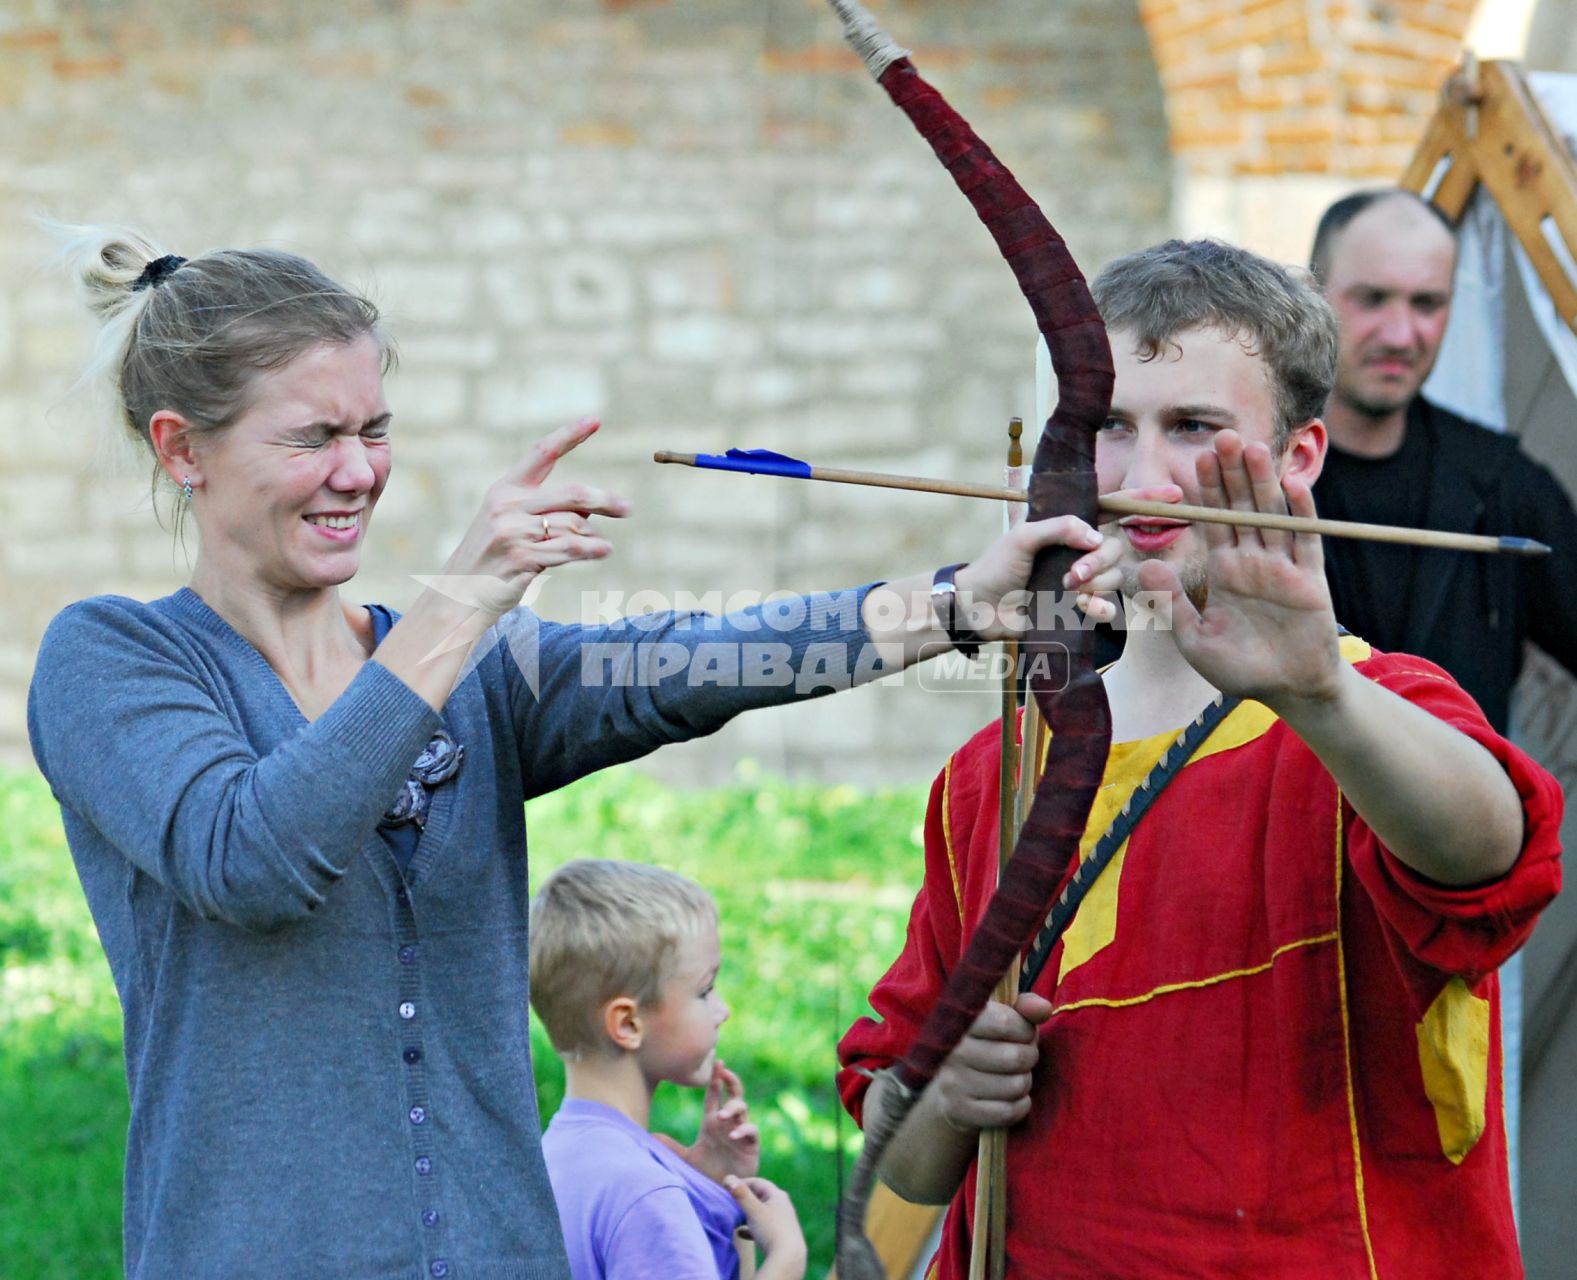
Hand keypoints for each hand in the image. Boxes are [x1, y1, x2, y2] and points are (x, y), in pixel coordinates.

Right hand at [436, 418, 630, 622]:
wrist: (458, 597)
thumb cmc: (491, 562)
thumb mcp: (510, 526)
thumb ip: (545, 512)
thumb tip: (588, 510)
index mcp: (504, 489)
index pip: (542, 453)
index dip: (570, 435)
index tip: (595, 419)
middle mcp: (507, 505)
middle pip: (571, 494)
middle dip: (604, 500)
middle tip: (628, 509)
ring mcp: (512, 531)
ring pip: (573, 526)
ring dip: (593, 537)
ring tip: (602, 547)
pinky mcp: (520, 557)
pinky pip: (569, 549)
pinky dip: (592, 550)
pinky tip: (604, 551)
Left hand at [653, 1060, 759, 1181]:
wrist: (722, 1192)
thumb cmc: (706, 1173)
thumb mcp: (686, 1159)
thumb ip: (671, 1147)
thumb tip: (650, 1136)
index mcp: (712, 1122)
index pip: (714, 1095)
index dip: (716, 1079)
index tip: (717, 1062)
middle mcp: (728, 1123)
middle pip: (733, 1095)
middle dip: (731, 1081)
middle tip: (724, 1072)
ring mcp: (740, 1133)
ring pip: (742, 1109)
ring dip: (732, 1108)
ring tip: (721, 1115)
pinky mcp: (751, 1146)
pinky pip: (751, 1130)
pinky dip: (744, 1129)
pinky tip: (734, 1135)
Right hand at [726, 1176, 806, 1275]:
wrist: (789, 1257)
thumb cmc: (770, 1230)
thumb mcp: (753, 1211)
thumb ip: (741, 1194)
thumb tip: (728, 1178)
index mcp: (777, 1195)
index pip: (758, 1182)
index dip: (743, 1182)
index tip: (728, 1187)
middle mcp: (782, 1205)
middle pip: (760, 1196)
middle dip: (745, 1198)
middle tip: (730, 1201)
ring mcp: (782, 1220)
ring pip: (761, 1212)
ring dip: (748, 1213)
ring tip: (734, 1216)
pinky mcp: (780, 1234)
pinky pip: (763, 1227)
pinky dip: (751, 1227)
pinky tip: (741, 1233)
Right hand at [931, 993, 1050, 1132]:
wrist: (948, 1085)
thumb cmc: (985, 1043)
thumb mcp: (1001, 1017)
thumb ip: (1025, 1007)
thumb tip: (1044, 1009)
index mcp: (961, 1021)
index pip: (1004, 1023)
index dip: (1025, 1030)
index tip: (1023, 1033)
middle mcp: (952, 1051)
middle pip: (1014, 1057)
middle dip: (1028, 1057)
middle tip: (1023, 1057)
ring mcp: (952, 1082)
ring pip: (1014, 1086)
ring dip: (1024, 1082)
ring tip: (1015, 1076)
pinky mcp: (958, 1110)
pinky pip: (1008, 1111)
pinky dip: (1020, 1105)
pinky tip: (1013, 1097)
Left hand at [957, 485, 1183, 631]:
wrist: (979, 608)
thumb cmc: (996, 566)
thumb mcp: (1022, 537)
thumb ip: (1059, 527)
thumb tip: (1095, 536)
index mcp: (1069, 527)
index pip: (1112, 508)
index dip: (1143, 500)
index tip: (1174, 495)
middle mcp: (1080, 551)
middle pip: (1117, 549)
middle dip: (1100, 562)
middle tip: (1072, 574)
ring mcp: (1082, 581)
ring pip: (1115, 578)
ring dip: (1096, 585)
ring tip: (1066, 591)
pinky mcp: (1079, 608)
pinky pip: (1108, 607)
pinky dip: (1102, 608)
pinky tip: (1085, 608)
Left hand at [1136, 431, 1341, 709]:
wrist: (1289, 691)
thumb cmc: (1240, 669)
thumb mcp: (1194, 638)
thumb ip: (1171, 602)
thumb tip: (1142, 566)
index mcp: (1224, 571)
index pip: (1213, 521)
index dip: (1206, 491)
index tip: (1196, 459)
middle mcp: (1253, 561)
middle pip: (1241, 508)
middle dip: (1232, 474)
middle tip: (1221, 436)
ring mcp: (1282, 567)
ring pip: (1271, 515)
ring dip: (1262, 482)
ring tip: (1252, 447)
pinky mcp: (1310, 579)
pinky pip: (1305, 539)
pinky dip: (1301, 513)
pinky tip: (1293, 484)